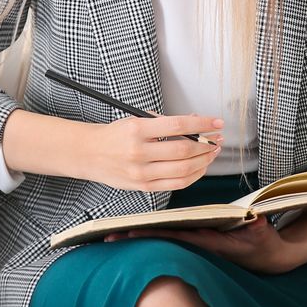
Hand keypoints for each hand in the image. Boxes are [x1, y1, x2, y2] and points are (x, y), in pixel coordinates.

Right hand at [84, 116, 223, 191]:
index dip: (202, 124)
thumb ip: (164, 122)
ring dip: (203, 161)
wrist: (89, 154)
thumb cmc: (115, 135)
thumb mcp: (135, 120)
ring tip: (212, 153)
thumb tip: (195, 121)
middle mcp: (138, 152)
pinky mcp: (143, 187)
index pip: (178, 125)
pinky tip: (200, 167)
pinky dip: (193, 176)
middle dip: (206, 144)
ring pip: (183, 170)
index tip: (216, 122)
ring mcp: (141, 172)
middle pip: (183, 150)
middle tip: (217, 139)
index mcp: (137, 130)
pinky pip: (176, 184)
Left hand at [109, 202, 306, 275]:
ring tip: (112, 236)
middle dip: (137, 238)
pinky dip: (155, 235)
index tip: (131, 230)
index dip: (155, 232)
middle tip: (106, 238)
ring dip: (141, 237)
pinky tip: (135, 233)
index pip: (177, 236)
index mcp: (211, 242)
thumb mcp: (266, 234)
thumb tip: (256, 220)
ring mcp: (198, 246)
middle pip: (163, 240)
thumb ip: (259, 226)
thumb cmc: (267, 243)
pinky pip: (173, 238)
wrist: (272, 258)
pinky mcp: (199, 244)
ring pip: (165, 240)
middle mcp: (199, 246)